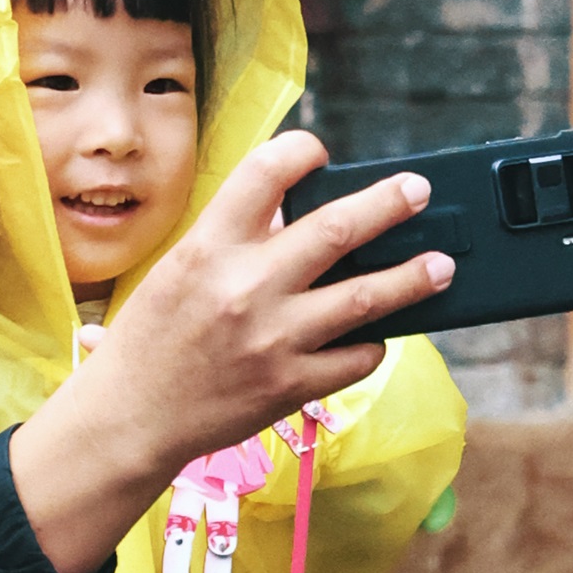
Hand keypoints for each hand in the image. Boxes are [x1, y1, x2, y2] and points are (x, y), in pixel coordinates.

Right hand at [8, 131, 449, 572]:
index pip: (264, 173)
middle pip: (336, 228)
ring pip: (365, 297)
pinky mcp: (291, 385)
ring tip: (442, 265)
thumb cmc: (149, 341)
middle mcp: (246, 287)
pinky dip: (373, 342)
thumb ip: (232, 239)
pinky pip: (356, 358)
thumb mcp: (178, 271)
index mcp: (208, 248)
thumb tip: (286, 210)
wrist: (130, 420)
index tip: (319, 152)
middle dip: (388, 204)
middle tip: (419, 190)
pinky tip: (378, 334)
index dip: (301, 152)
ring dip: (411, 277)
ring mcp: (274, 339)